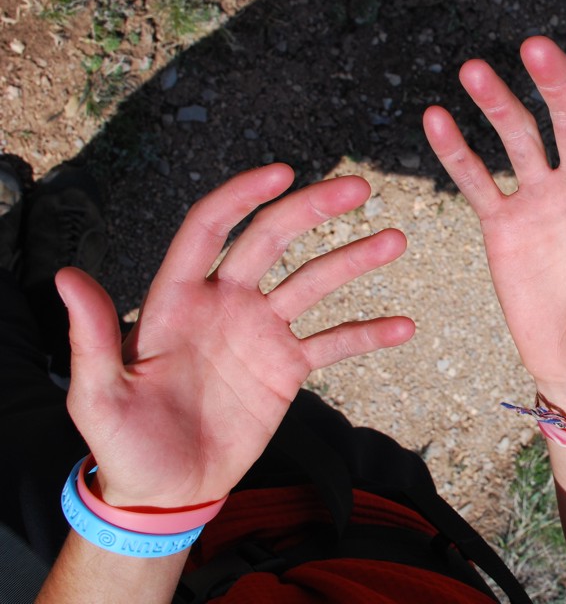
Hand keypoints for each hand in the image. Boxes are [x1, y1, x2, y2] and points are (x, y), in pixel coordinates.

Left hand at [56, 164, 414, 507]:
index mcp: (177, 300)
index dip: (242, 197)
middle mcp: (225, 304)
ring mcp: (261, 333)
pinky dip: (368, 334)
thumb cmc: (124, 443)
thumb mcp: (97, 397)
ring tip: (395, 240)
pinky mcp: (287, 369)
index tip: (282, 173)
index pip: (209, 230)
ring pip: (312, 284)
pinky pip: (333, 344)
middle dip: (313, 211)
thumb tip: (65, 275)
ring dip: (353, 261)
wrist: (168, 490)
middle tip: (358, 190)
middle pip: (272, 242)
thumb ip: (90, 337)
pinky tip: (403, 326)